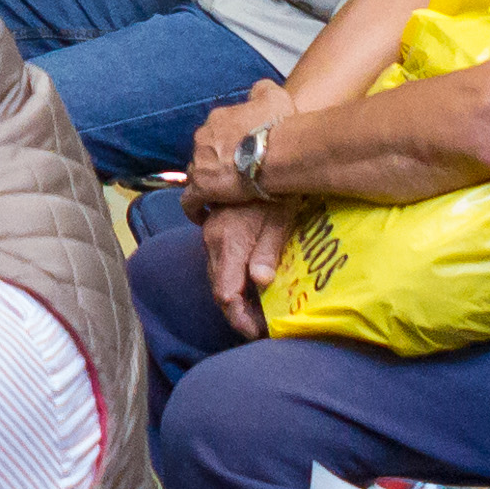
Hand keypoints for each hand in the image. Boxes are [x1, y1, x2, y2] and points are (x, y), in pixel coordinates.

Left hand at [181, 80, 293, 213]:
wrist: (276, 152)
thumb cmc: (278, 127)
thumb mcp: (275, 97)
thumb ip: (262, 91)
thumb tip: (256, 91)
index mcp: (219, 119)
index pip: (216, 131)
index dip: (227, 144)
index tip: (239, 154)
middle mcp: (204, 137)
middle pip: (204, 151)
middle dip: (215, 162)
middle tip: (234, 175)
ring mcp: (200, 161)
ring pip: (197, 173)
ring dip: (207, 182)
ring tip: (223, 195)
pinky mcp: (202, 186)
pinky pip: (190, 200)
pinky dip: (195, 207)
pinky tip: (204, 214)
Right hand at [203, 201, 296, 334]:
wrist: (257, 157)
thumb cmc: (275, 190)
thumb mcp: (279, 220)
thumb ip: (268, 252)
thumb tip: (261, 282)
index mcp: (228, 244)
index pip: (225, 294)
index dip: (240, 318)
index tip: (259, 331)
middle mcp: (213, 242)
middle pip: (218, 290)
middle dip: (238, 313)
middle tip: (263, 325)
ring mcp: (210, 234)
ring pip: (216, 277)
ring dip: (234, 297)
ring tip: (258, 310)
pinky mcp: (214, 229)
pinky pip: (218, 263)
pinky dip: (231, 280)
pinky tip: (249, 284)